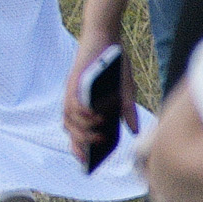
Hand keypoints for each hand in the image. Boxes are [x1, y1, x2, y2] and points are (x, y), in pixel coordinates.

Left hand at [63, 27, 124, 165]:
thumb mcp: (124, 92)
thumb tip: (134, 132)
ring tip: (97, 136)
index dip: (79, 147)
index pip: (77, 131)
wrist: (107, 39)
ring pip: (69, 118)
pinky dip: (82, 112)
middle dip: (79, 144)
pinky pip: (72, 101)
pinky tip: (95, 117)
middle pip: (70, 129)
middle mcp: (76, 100)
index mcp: (86, 105)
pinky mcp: (74, 82)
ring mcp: (73, 92)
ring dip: (81, 130)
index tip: (87, 162)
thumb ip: (127, 112)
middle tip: (93, 152)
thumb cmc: (114, 65)